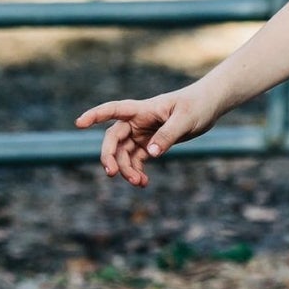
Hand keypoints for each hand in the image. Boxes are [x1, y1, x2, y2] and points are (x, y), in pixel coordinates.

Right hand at [76, 89, 214, 186]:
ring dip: (126, 169)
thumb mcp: (185, 119)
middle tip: (112, 173)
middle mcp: (138, 121)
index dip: (95, 115)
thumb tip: (151, 154)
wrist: (209, 106)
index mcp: (142, 109)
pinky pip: (136, 160)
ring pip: (124, 154)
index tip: (78, 123)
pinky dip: (137, 171)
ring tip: (139, 183)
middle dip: (110, 156)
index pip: (113, 110)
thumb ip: (168, 135)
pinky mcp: (151, 144)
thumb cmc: (197, 105)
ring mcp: (143, 133)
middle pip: (114, 139)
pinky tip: (143, 182)